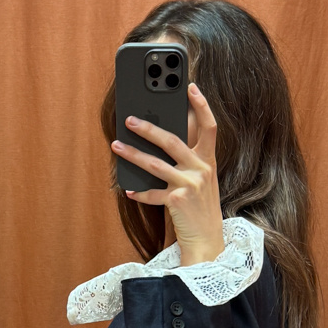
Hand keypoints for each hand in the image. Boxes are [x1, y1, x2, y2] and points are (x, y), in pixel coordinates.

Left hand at [111, 84, 224, 265]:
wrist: (206, 241)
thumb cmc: (200, 208)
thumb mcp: (201, 180)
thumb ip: (189, 160)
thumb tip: (163, 137)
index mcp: (209, 161)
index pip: (210, 127)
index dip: (201, 105)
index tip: (190, 86)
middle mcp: (202, 170)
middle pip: (173, 140)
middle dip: (149, 128)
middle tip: (129, 119)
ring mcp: (190, 185)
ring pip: (155, 164)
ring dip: (133, 154)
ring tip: (116, 145)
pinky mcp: (178, 201)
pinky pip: (152, 193)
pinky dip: (139, 192)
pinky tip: (127, 189)